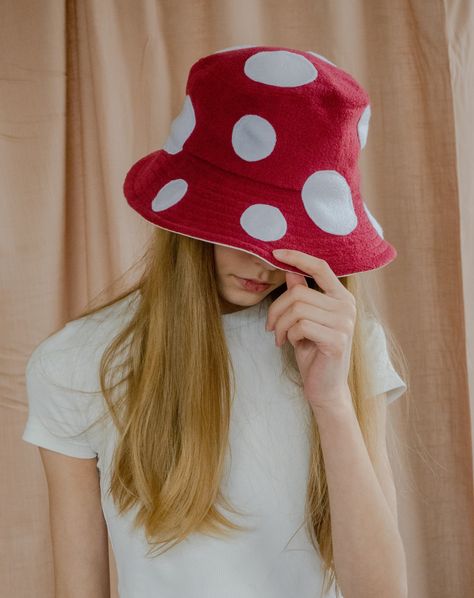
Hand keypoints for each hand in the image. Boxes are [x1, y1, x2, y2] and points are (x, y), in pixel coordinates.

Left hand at [266, 248, 356, 411]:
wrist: (325, 387)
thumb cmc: (313, 351)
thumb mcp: (303, 319)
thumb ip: (301, 293)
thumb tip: (289, 269)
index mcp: (341, 297)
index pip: (320, 267)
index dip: (298, 257)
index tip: (275, 252)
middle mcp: (347, 306)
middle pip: (298, 292)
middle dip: (276, 309)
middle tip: (270, 326)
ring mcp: (345, 323)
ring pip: (297, 308)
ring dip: (280, 325)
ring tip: (279, 337)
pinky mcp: (337, 340)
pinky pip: (301, 326)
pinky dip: (288, 335)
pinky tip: (291, 345)